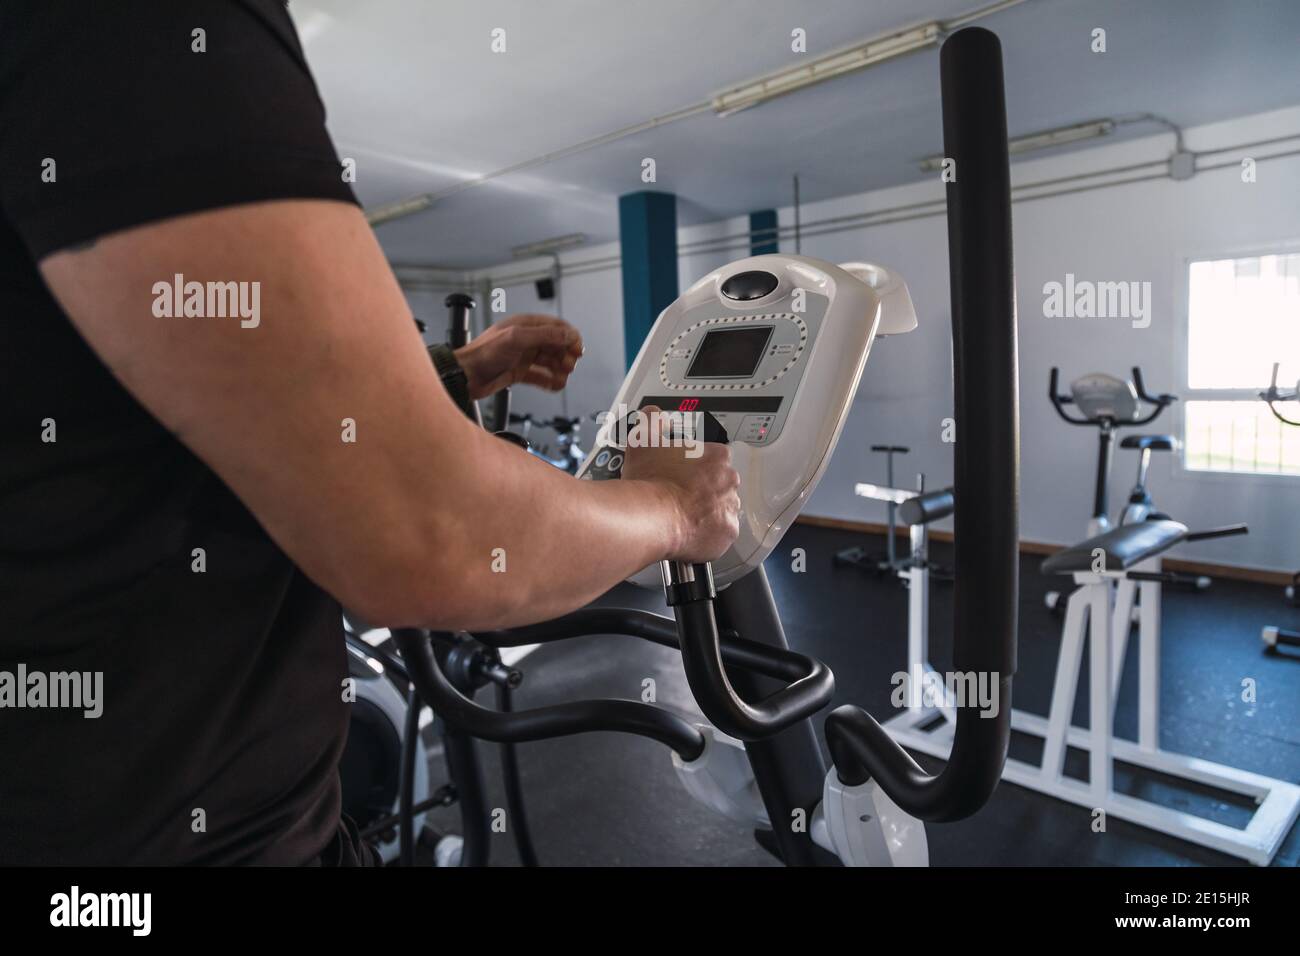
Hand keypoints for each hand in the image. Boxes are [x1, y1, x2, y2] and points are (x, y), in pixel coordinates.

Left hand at [454, 314, 582, 399]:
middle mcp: (526, 339)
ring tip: (561, 378)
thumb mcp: (517, 338)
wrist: (465, 375)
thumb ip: (545, 335)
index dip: (570, 337)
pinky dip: (549, 381)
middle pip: (556, 345)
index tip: (578, 349)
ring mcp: (523, 356)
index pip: (556, 327)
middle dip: (566, 355)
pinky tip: (554, 385)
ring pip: (550, 362)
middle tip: (569, 366)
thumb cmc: (483, 353)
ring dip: (559, 370)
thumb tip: (568, 334)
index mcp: (525, 325)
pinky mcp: (519, 373)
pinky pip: (540, 376)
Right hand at [620, 407, 740, 562]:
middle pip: (719, 485)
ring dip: (705, 513)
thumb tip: (653, 414)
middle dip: (702, 490)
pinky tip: (689, 532)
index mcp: (717, 456)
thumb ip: (651, 422)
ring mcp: (730, 509)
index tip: (680, 474)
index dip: (694, 467)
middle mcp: (730, 481)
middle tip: (678, 496)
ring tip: (681, 517)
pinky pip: (720, 535)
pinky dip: (707, 535)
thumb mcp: (644, 441)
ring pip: (720, 510)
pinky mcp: (727, 534)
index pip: (712, 459)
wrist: (649, 516)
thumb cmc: (650, 480)